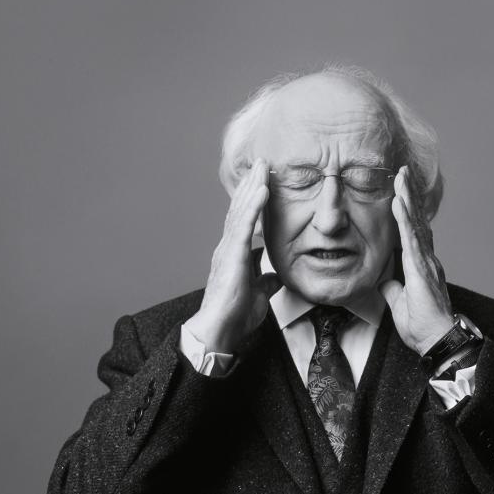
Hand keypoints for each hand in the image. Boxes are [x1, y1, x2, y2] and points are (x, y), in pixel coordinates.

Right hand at [189, 160, 281, 351]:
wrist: (219, 330)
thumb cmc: (234, 317)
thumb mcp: (258, 296)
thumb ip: (265, 283)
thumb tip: (275, 276)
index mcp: (235, 255)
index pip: (245, 222)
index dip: (253, 201)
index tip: (263, 183)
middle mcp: (229, 248)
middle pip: (241, 209)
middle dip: (252, 185)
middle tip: (263, 163)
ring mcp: (229, 249)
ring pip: (241, 211)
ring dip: (253, 187)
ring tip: (263, 166)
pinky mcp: (232, 255)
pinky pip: (244, 225)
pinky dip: (254, 206)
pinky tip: (262, 189)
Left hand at [378, 165, 454, 354]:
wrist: (437, 340)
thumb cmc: (423, 327)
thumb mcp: (400, 305)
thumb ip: (393, 290)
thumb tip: (384, 282)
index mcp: (422, 266)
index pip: (413, 232)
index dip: (408, 210)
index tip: (401, 190)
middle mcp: (428, 259)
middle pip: (418, 220)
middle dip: (410, 194)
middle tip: (403, 171)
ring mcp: (426, 262)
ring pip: (416, 223)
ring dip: (408, 198)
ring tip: (401, 176)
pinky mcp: (421, 268)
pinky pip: (411, 238)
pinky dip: (405, 218)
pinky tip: (399, 201)